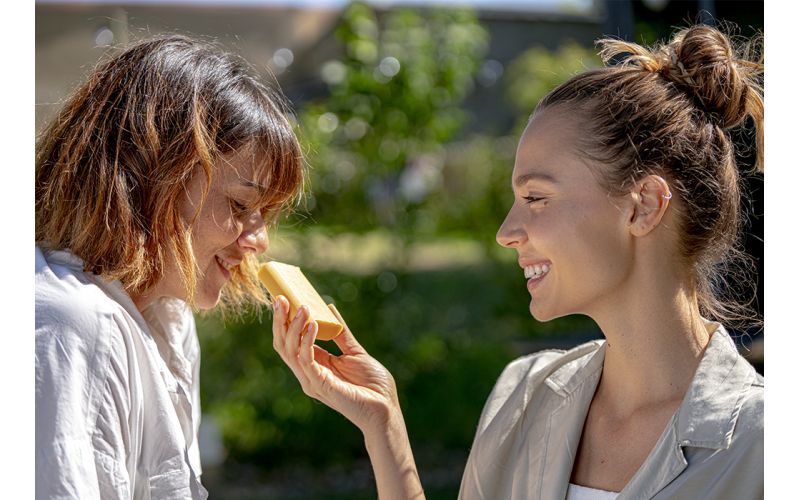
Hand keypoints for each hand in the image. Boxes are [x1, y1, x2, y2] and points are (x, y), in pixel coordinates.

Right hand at [271, 296, 399, 433]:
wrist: (385, 407)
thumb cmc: (372, 384)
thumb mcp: (355, 351)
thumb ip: (340, 333)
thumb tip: (329, 308)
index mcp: (315, 365)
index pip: (291, 341)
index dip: (284, 322)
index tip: (283, 299)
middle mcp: (309, 373)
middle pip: (284, 345)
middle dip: (280, 321)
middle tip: (280, 298)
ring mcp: (312, 380)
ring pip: (291, 351)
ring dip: (294, 327)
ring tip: (302, 306)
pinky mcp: (320, 384)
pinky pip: (306, 360)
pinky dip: (307, 341)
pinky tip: (313, 324)